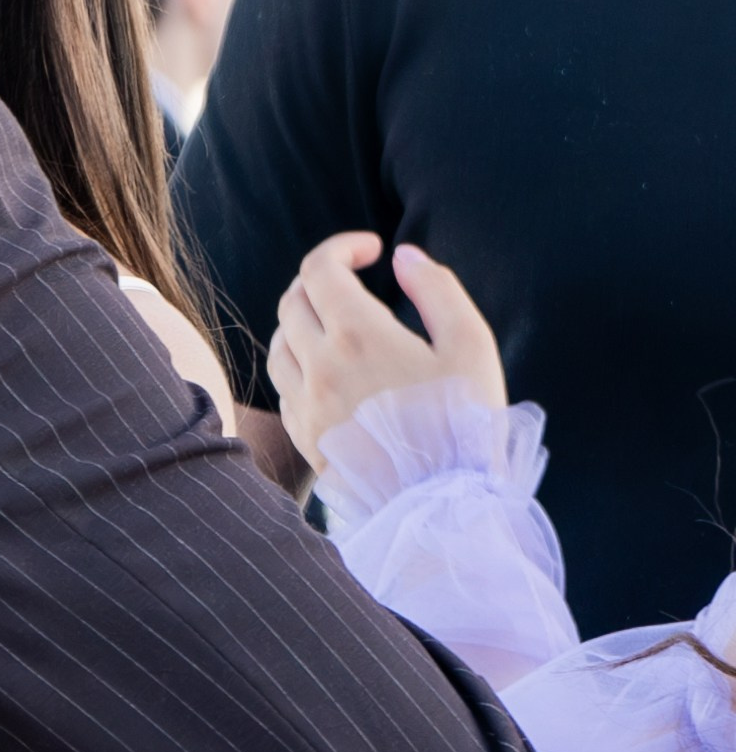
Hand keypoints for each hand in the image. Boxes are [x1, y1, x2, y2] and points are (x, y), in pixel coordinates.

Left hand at [267, 235, 506, 468]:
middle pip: (292, 302)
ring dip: (303, 322)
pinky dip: (300, 367)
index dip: (342, 247)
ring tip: (340, 325)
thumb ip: (437, 289)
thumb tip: (403, 256)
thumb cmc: (465, 422)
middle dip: (322, 280)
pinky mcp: (304, 438)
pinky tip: (333, 372)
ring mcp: (305, 406)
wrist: (443, 504)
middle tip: (356, 282)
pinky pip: (284, 388)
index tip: (373, 250)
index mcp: (358, 336)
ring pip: (279, 344)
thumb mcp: (471, 345)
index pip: (319, 268)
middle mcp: (319, 367)